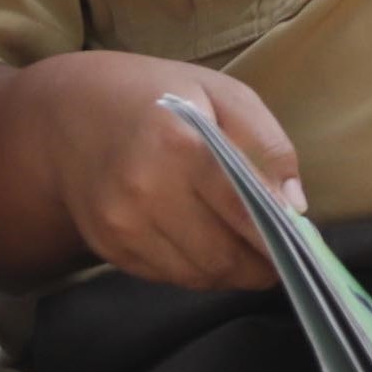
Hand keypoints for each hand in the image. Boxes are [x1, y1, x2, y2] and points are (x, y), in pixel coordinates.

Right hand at [43, 53, 303, 293]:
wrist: (70, 114)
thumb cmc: (158, 97)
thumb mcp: (221, 93)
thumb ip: (267, 143)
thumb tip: (295, 207)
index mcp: (180, 143)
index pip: (244, 212)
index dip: (278, 239)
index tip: (300, 248)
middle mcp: (145, 190)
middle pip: (223, 257)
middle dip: (259, 266)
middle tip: (277, 256)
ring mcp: (122, 224)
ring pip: (198, 276)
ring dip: (229, 272)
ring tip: (242, 248)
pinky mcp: (109, 247)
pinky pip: (170, 277)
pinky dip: (196, 269)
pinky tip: (201, 241)